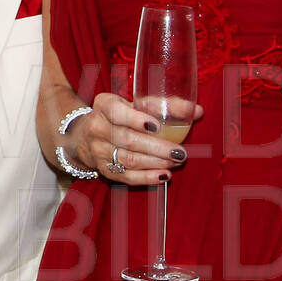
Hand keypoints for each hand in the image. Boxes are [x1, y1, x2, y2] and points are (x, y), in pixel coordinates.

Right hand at [67, 92, 198, 185]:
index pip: (117, 112)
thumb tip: (196, 111)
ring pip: (129, 159)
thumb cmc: (118, 115)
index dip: (136, 119)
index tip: (157, 126)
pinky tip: (164, 176)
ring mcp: (99, 151)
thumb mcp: (133, 103)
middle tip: (179, 152)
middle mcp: (97, 128)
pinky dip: (146, 178)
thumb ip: (164, 105)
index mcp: (104, 106)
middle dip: (157, 147)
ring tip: (177, 161)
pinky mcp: (104, 169)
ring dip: (156, 162)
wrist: (85, 135)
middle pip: (128, 140)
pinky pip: (126, 176)